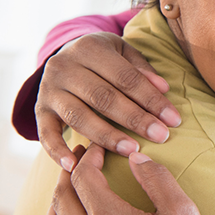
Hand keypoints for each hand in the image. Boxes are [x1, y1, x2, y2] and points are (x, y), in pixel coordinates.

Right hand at [37, 32, 180, 171]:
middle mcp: (64, 67)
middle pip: (104, 97)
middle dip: (135, 119)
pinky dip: (57, 151)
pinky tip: (75, 165)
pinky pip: (46, 134)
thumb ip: (142, 69)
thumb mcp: (123, 52)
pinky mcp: (40, 110)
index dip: (151, 99)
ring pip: (79, 117)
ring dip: (107, 136)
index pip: (126, 78)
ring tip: (132, 150)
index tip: (173, 119)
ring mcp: (49, 90)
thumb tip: (163, 88)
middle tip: (161, 136)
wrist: (66, 54)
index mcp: (89, 48)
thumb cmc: (105, 57)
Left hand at [44, 144, 214, 214]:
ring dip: (57, 201)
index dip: (90, 157)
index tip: (99, 147)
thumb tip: (136, 157)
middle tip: (80, 156)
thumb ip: (157, 180)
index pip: (85, 177)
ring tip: (69, 187)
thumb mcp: (183, 214)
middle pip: (63, 198)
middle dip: (69, 172)